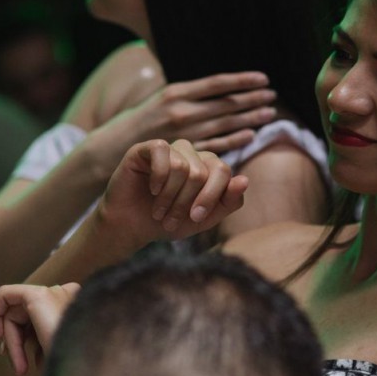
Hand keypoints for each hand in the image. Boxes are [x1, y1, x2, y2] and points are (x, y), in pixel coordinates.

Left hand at [0, 283, 80, 375]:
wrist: (87, 367)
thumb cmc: (76, 367)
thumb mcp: (59, 354)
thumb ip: (42, 342)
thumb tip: (14, 346)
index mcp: (75, 307)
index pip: (43, 316)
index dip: (27, 337)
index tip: (22, 360)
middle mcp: (66, 295)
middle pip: (27, 315)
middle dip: (16, 343)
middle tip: (18, 367)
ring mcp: (53, 293)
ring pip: (16, 314)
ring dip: (13, 344)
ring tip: (21, 369)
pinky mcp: (38, 295)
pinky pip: (5, 294)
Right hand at [95, 72, 277, 159]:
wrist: (111, 150)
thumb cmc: (139, 122)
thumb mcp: (159, 99)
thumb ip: (187, 95)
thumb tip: (216, 87)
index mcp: (176, 92)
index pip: (216, 83)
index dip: (242, 80)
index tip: (263, 78)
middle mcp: (181, 110)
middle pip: (225, 103)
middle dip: (251, 98)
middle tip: (272, 96)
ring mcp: (183, 133)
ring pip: (224, 123)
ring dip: (249, 118)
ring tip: (269, 113)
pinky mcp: (183, 153)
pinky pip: (215, 145)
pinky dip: (234, 140)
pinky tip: (250, 135)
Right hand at [99, 139, 247, 242]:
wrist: (131, 227)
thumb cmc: (168, 222)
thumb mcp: (204, 219)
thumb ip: (228, 201)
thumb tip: (245, 180)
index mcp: (208, 167)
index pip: (223, 171)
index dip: (212, 196)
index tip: (196, 218)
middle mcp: (191, 154)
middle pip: (202, 171)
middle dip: (187, 202)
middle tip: (171, 220)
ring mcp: (169, 149)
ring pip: (182, 166)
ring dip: (170, 196)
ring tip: (159, 211)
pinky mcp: (146, 148)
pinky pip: (160, 151)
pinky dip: (158, 177)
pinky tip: (152, 189)